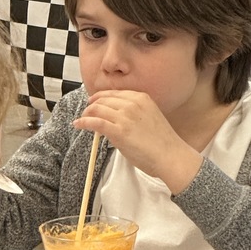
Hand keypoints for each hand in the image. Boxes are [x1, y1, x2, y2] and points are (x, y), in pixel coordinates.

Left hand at [73, 90, 201, 193]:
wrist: (171, 156)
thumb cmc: (164, 143)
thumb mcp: (150, 117)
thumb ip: (134, 113)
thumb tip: (115, 118)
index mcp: (142, 98)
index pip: (114, 93)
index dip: (100, 97)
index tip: (94, 102)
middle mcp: (133, 103)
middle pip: (103, 99)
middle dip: (91, 105)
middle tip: (86, 113)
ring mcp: (125, 116)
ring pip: (97, 109)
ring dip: (86, 114)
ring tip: (82, 120)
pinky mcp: (119, 131)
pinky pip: (95, 122)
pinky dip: (84, 122)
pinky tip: (78, 124)